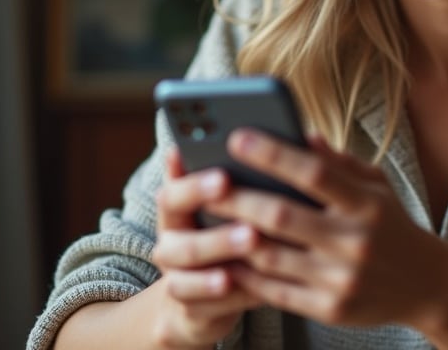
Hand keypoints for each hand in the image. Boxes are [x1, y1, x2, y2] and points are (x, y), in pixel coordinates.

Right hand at [148, 148, 261, 347]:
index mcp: (178, 209)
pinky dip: (230, 296)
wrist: (206, 297)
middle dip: (216, 228)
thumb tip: (276, 139)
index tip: (225, 176)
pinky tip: (256, 287)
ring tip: (252, 249)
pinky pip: (203, 304)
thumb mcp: (233, 206)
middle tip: (251, 224)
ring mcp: (176, 276)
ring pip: (188, 270)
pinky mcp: (189, 308)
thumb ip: (243, 177)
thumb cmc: (229, 235)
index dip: (195, 185)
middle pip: (180, 237)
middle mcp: (170, 240)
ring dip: (221, 257)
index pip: (173, 193)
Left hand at [202, 130, 447, 330]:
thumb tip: (299, 135)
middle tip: (204, 182)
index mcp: (366, 204)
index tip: (236, 137)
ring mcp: (342, 279)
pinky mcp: (330, 309)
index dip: (273, 153)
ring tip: (206, 218)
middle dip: (237, 197)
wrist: (429, 286)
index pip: (314, 173)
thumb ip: (338, 162)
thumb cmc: (392, 225)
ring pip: (271, 255)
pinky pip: (275, 291)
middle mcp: (355, 241)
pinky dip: (246, 274)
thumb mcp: (376, 186)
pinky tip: (225, 257)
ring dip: (233, 236)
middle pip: (282, 215)